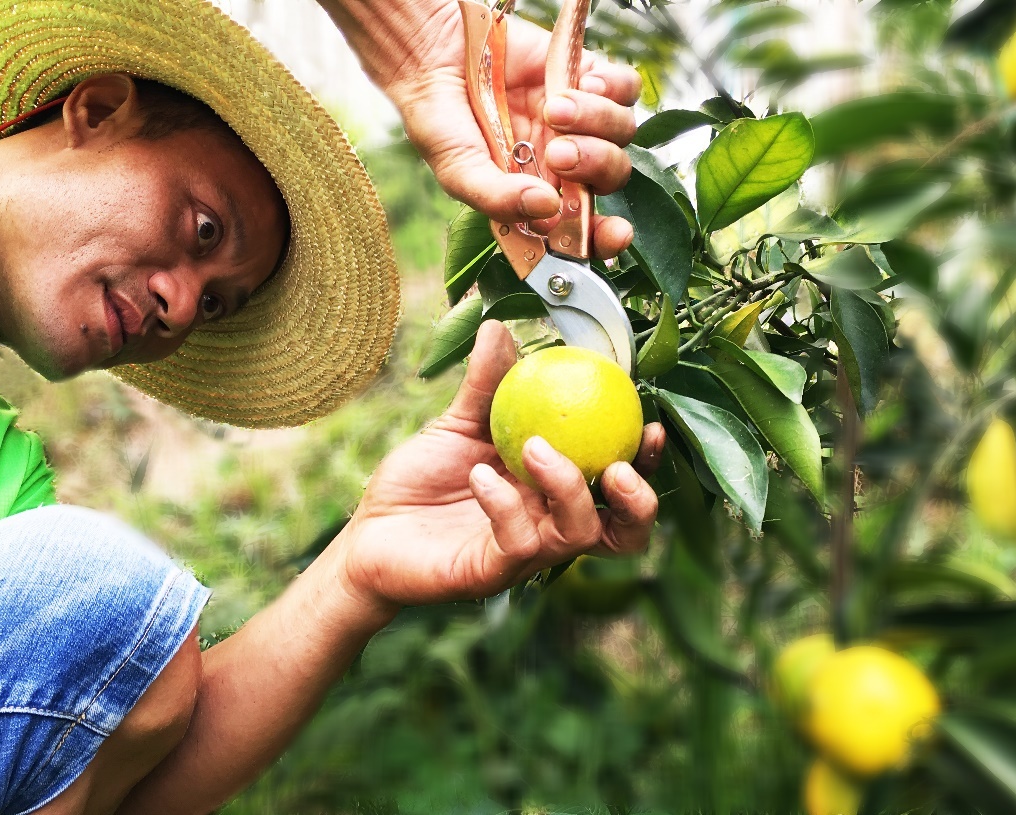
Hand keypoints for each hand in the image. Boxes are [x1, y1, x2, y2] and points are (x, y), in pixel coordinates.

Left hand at [333, 321, 664, 612]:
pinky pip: (516, 542)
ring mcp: (523, 554)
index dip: (647, 462)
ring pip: (577, 535)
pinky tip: (481, 473)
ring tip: (534, 448)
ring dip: (568, 488)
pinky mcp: (490, 573)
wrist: (366, 534)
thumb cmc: (418, 483)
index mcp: (553, 493)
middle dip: (639, 501)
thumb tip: (500, 326)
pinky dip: (505, 504)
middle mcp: (549, 527)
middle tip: (620, 464)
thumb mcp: (457, 426)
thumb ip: (487, 384)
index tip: (649, 423)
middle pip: (624, 533)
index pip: (617, 486)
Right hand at [383, 4, 641, 257]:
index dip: (606, 236)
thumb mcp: (458, 170)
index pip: (584, 227)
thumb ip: (497, 198)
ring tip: (553, 108)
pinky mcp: (583, 75)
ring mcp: (578, 119)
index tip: (615, 233)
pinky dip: (613, 88)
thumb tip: (547, 209)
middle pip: (612, 176)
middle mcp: (564, 162)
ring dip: (597, 123)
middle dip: (595, 168)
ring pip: (622, 131)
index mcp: (538, 196)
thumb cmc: (440, 121)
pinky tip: (583, 85)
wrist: (432, 54)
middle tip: (558, 154)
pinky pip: (625, 88)